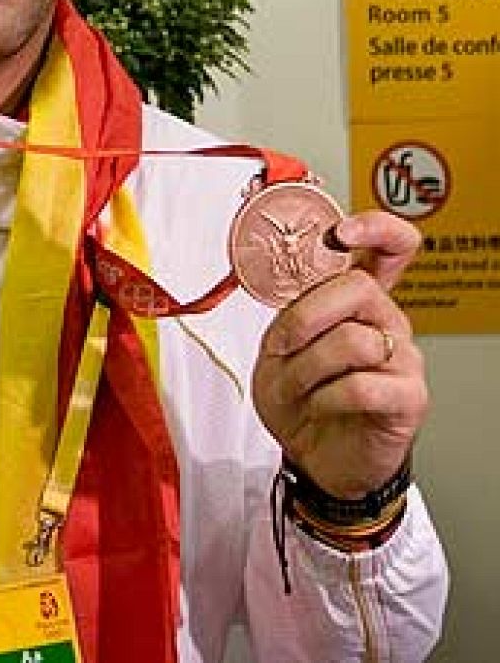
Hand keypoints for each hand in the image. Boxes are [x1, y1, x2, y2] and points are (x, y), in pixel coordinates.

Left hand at [252, 210, 427, 498]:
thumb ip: (292, 315)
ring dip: (306, 370)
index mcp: (358, 302)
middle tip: (282, 349)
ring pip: (352, 341)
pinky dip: (324, 399)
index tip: (341, 232)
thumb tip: (298, 294)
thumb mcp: (278, 350)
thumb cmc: (299, 401)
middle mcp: (386, 322)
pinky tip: (320, 407)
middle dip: (304, 319)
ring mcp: (404, 359)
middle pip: (358, 288)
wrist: (314, 458)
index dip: (375, 229)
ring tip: (299, 391)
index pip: (390, 248)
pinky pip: (360, 385)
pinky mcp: (409, 398)